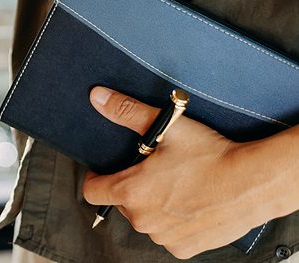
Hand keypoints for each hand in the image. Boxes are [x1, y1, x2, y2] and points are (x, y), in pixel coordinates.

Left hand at [82, 87, 296, 259]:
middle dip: (132, 187)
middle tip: (155, 170)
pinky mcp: (184, 248)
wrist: (252, 183)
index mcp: (132, 192)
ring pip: (146, 220)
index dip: (96, 177)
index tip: (107, 169)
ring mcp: (164, 237)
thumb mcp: (166, 127)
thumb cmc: (210, 156)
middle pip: (122, 203)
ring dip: (153, 206)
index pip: (92, 191)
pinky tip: (189, 204)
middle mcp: (143, 220)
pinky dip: (174, 222)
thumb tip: (99, 98)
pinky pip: (168, 234)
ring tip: (176, 186)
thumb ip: (127, 112)